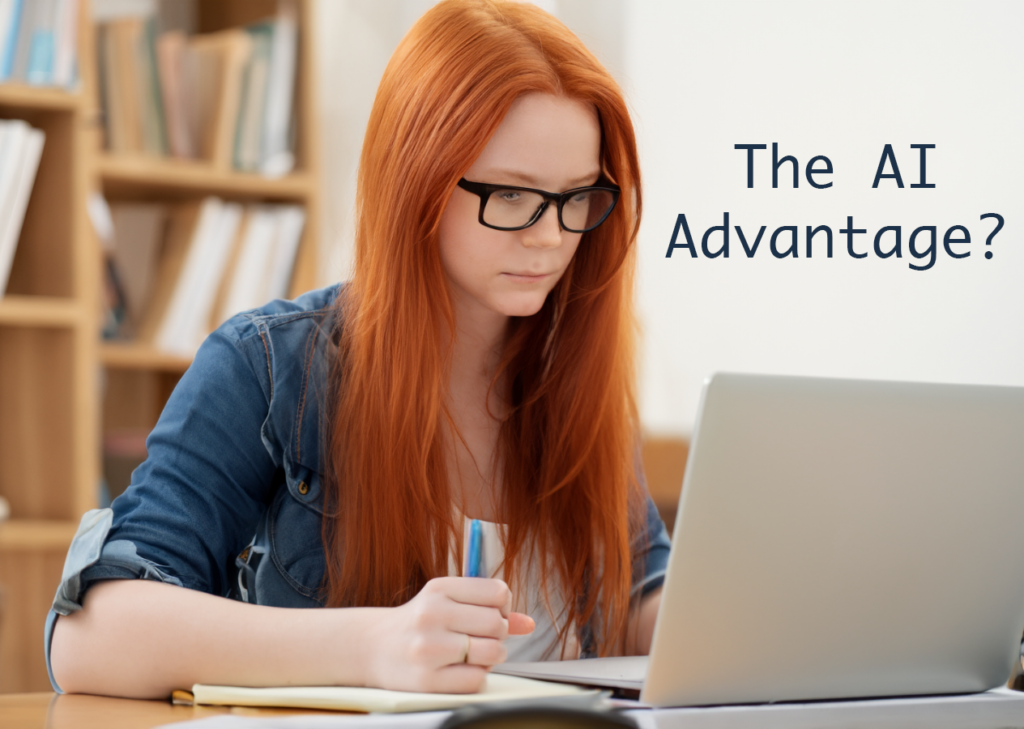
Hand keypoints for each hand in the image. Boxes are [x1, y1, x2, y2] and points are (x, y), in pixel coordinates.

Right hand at [364, 577, 534, 693]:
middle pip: (497, 623)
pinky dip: (477, 676)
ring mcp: (428, 648)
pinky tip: (461, 669)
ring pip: (492, 652)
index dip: (504, 606)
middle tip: (483, 637)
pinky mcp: (427, 680)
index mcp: (439, 588)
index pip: (498, 592)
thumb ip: (488, 608)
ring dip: (492, 656)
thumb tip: (529, 623)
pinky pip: (477, 679)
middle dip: (499, 633)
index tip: (493, 613)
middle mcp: (432, 614)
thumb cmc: (419, 623)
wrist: (373, 648)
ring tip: (475, 653)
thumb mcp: (447, 603)